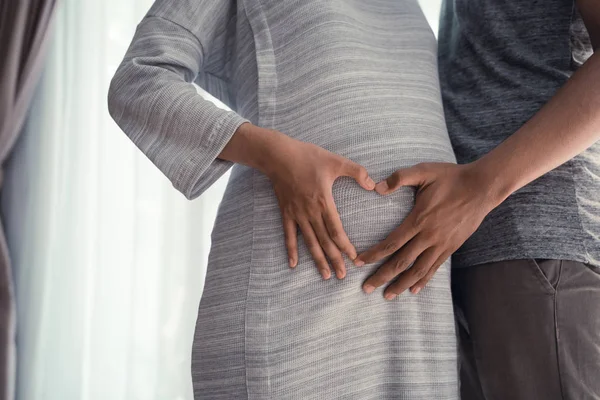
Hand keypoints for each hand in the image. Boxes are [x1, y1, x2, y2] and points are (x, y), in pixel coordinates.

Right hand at [221, 123, 375, 279]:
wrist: (278, 155)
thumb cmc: (307, 157)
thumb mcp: (336, 161)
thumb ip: (356, 172)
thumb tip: (374, 185)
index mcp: (324, 202)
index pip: (336, 230)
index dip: (345, 246)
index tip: (354, 258)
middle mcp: (310, 213)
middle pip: (324, 241)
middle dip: (334, 259)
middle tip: (342, 276)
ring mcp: (297, 215)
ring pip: (309, 242)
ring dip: (317, 260)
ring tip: (325, 275)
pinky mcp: (286, 213)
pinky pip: (289, 235)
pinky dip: (291, 250)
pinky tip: (293, 264)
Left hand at [353, 162, 498, 298]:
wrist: (482, 187)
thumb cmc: (451, 177)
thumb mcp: (424, 170)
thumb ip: (399, 177)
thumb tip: (376, 187)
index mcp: (419, 219)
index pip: (392, 242)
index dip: (374, 254)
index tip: (359, 262)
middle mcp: (429, 236)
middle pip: (401, 262)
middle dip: (382, 276)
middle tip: (366, 288)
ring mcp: (442, 244)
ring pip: (418, 270)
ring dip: (401, 284)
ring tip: (387, 295)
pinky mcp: (451, 247)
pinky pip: (434, 268)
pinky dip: (423, 280)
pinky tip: (414, 290)